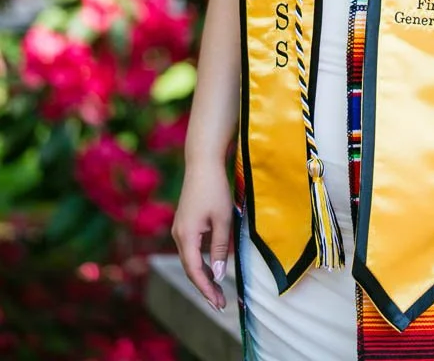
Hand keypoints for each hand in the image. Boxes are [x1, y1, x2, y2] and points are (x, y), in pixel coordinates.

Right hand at [172, 160, 232, 311]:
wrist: (202, 163)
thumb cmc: (214, 189)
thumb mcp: (222, 219)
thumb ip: (219, 248)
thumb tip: (219, 275)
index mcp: (186, 236)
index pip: (195, 271)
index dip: (207, 289)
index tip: (219, 304)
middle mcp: (178, 235)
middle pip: (190, 269)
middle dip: (205, 287)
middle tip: (220, 304)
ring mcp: (180, 229)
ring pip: (190, 260)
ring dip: (203, 276)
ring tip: (218, 291)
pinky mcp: (184, 224)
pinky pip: (191, 249)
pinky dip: (201, 262)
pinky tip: (213, 268)